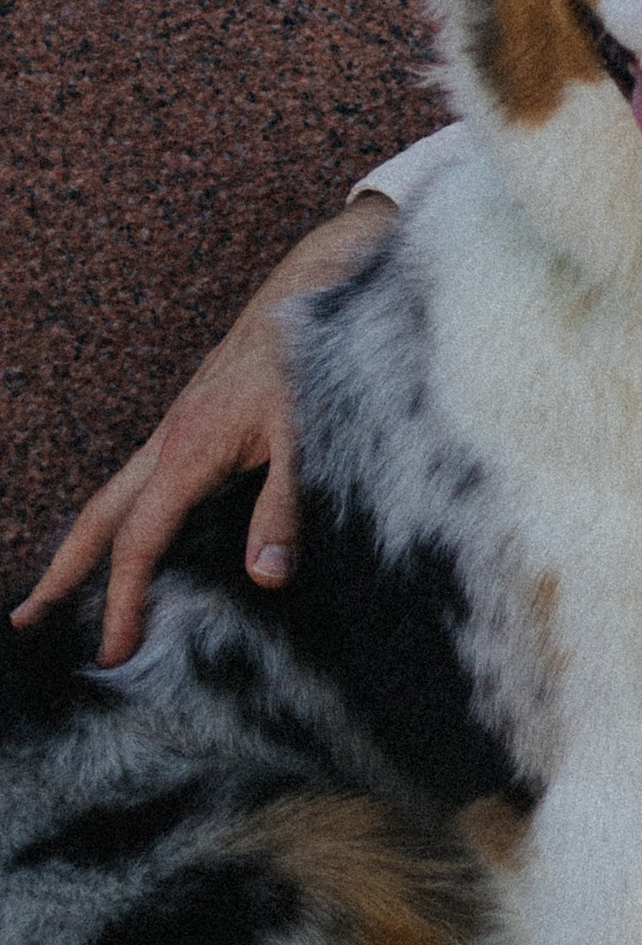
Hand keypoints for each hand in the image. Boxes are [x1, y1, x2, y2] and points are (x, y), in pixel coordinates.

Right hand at [11, 197, 389, 668]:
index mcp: (187, 452)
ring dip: (88, 544)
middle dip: (63, 572)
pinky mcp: (194, 422)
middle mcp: (168, 441)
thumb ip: (285, 508)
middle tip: (27, 620)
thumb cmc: (309, 361)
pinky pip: (143, 479)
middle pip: (99, 517)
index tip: (113, 652)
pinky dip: (125, 515)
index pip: (140, 543)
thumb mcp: (307, 439)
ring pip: (116, 494)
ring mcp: (176, 429)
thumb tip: (265, 578)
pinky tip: (138, 534)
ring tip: (61, 587)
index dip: (123, 601)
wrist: (310, 292)